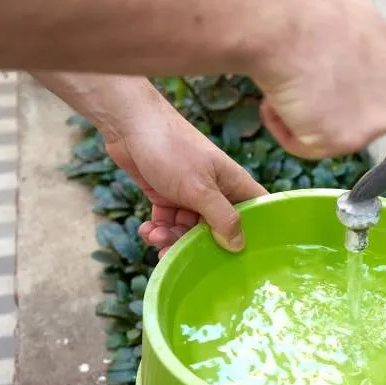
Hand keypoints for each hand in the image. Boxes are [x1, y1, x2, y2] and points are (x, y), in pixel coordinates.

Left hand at [105, 116, 265, 256]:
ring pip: (189, 229)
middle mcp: (215, 191)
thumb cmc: (171, 148)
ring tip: (155, 236)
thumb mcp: (199, 188)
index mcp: (233, 184)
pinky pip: (168, 222)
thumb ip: (221, 217)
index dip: (254, 234)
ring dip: (171, 238)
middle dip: (198, 244)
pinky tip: (147, 229)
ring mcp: (191, 194)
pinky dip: (158, 229)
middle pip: (218, 229)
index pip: (256, 212)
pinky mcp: (167, 195)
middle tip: (177, 252)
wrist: (129, 124)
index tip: (243, 258)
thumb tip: (238, 245)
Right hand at [249, 0, 385, 158]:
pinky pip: (305, 146)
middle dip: (332, 109)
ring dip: (306, 119)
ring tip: (285, 92)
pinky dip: (284, 128)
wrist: (291, 30)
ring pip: (332, 134)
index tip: (323, 80)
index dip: (348, 90)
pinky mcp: (345, 141)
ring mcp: (374, 123)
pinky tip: (275, 104)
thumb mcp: (366, 20)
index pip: (382, 95)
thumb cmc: (317, 16)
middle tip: (304, 88)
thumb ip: (384, 45)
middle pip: (360, 118)